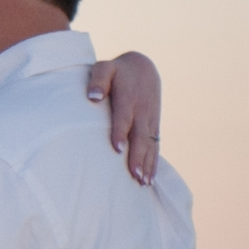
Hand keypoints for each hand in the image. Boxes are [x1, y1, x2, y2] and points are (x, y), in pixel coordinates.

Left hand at [85, 51, 162, 185]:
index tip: (117, 149)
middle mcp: (142, 111)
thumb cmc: (118, 70)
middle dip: (138, 157)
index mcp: (128, 98)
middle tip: (134, 176)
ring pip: (150, 144)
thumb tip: (92, 97)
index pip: (124, 117)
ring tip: (143, 182)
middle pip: (140, 136)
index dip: (120, 133)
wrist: (144, 66)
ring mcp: (150, 119)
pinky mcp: (154, 125)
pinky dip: (154, 162)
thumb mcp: (105, 67)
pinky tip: (150, 178)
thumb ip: (98, 80)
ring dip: (148, 164)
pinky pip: (155, 145)